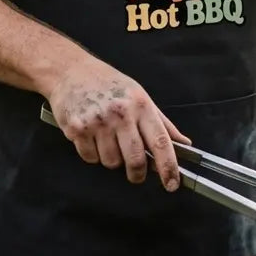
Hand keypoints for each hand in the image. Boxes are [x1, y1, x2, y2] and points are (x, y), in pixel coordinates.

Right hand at [48, 70, 189, 190]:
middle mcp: (120, 114)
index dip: (168, 167)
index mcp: (141, 105)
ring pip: (111, 162)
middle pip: (135, 160)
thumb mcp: (140, 96)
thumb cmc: (109, 84)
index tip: (172, 184)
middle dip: (137, 173)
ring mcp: (97, 122)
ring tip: (108, 140)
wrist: (71, 71)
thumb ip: (162, 123)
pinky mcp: (77, 129)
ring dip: (112, 159)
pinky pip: (90, 158)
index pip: (160, 142)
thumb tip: (184, 144)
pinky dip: (93, 154)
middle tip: (136, 173)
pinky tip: (92, 137)